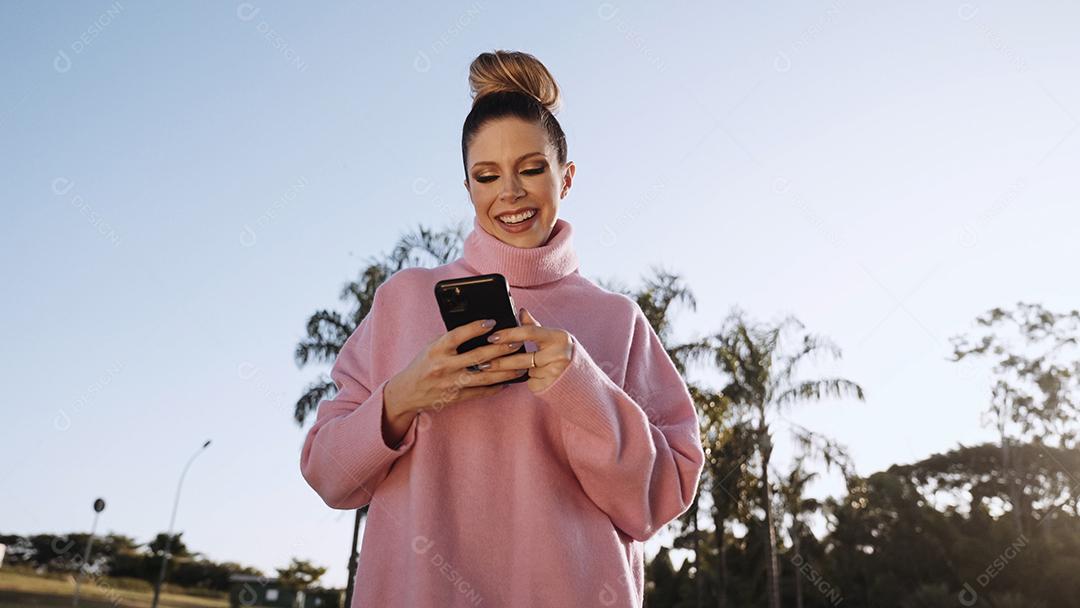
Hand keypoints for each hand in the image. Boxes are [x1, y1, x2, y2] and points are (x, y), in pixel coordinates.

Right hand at [384, 318, 528, 419]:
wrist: (407, 392)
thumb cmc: (423, 364)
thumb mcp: (432, 347)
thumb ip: (451, 340)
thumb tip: (479, 330)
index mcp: (436, 350)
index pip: (457, 335)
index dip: (475, 328)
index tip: (492, 322)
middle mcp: (444, 366)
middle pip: (478, 356)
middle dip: (500, 348)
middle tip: (517, 341)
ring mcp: (451, 383)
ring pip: (484, 376)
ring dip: (505, 370)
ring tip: (520, 364)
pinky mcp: (457, 397)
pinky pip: (481, 391)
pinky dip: (496, 386)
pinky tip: (509, 381)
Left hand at [480, 307, 574, 393]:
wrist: (579, 379)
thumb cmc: (560, 353)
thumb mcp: (551, 338)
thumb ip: (534, 326)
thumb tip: (520, 310)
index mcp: (559, 337)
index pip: (530, 332)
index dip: (509, 334)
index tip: (492, 337)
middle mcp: (560, 354)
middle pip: (523, 357)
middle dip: (500, 359)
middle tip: (482, 360)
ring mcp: (555, 372)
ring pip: (523, 371)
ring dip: (505, 371)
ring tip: (487, 369)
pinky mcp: (549, 385)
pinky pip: (529, 381)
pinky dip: (522, 379)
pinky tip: (513, 379)